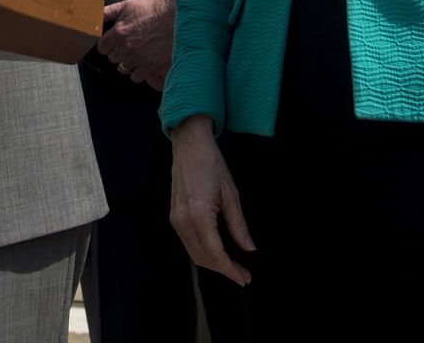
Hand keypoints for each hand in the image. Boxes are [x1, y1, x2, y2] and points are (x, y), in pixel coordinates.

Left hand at [98, 0, 174, 89]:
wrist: (178, 14)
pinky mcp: (151, 65)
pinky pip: (136, 76)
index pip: (102, 48)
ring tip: (137, 52)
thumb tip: (94, 16)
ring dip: (128, 61)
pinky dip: (138, 71)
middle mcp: (126, 47)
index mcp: (119, 32)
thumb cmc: (153, 7)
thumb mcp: (128, 5)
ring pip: (123, 68)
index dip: (107, 44)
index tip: (113, 41)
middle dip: (118, 52)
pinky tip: (143, 61)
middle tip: (128, 44)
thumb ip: (108, 12)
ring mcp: (139, 57)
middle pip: (113, 58)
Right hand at [168, 118, 254, 286]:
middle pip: (204, 258)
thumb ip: (239, 225)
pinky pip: (188, 243)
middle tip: (243, 275)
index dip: (231, 270)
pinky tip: (217, 252)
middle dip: (224, 270)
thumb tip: (249, 248)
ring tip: (233, 266)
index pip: (216, 253)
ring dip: (214, 264)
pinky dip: (203, 253)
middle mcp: (183, 221)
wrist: (189, 146)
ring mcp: (176, 220)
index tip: (244, 278)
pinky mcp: (174, 217)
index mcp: (199, 215)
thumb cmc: (211, 164)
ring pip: (194, 254)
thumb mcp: (231, 194)